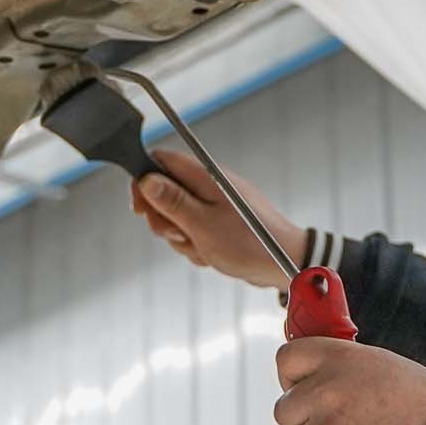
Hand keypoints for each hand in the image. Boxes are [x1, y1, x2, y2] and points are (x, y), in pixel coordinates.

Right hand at [129, 146, 304, 289]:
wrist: (286, 263)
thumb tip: (147, 179)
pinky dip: (196, 245)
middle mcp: (209, 185)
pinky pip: (194, 231)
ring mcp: (215, 203)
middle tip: (179, 234)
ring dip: (182, 237)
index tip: (140, 209)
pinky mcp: (220, 221)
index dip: (143, 182)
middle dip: (163, 219)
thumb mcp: (203, 224)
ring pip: (178, 216)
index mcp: (205, 176)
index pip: (161, 161)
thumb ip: (173, 201)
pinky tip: (211, 254)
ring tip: (202, 247)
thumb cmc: (249, 244)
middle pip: (165, 192)